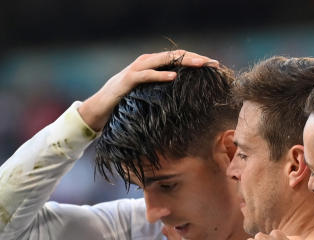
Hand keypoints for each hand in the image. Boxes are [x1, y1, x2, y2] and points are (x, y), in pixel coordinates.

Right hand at [79, 50, 219, 131]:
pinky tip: (174, 76)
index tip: (215, 67)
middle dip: (196, 59)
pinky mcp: (128, 80)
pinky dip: (160, 74)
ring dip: (183, 62)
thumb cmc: (125, 104)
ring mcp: (136, 69)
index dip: (197, 60)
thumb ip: (163, 93)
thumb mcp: (148, 96)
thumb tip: (185, 99)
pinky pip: (146, 75)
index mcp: (153, 65)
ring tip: (200, 65)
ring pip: (163, 60)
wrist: (98, 109)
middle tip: (214, 64)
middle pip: (175, 56)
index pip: (179, 58)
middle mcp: (146, 62)